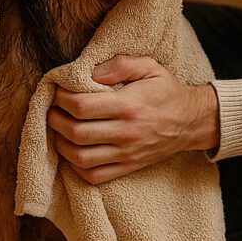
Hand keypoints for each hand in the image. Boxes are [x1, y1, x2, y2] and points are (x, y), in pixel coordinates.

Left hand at [48, 55, 218, 184]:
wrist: (190, 121)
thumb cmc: (165, 91)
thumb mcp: (149, 67)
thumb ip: (120, 64)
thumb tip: (91, 73)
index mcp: (128, 105)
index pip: (82, 106)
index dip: (61, 99)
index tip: (57, 91)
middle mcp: (126, 132)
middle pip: (76, 132)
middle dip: (55, 120)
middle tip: (51, 110)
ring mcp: (127, 154)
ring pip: (81, 157)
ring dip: (61, 145)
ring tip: (58, 130)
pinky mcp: (128, 167)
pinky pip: (94, 176)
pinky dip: (76, 167)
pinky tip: (73, 152)